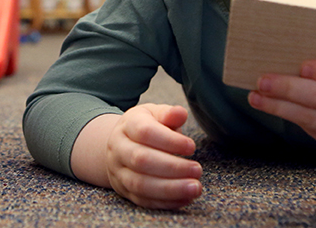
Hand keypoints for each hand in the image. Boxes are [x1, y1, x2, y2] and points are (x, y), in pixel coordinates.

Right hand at [74, 104, 201, 208]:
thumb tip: (181, 113)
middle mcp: (118, 148)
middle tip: (197, 170)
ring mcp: (118, 172)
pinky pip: (142, 200)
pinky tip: (185, 199)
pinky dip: (165, 202)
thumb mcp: (154, 114)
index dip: (169, 141)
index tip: (192, 147)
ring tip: (194, 188)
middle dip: (172, 168)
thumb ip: (169, 114)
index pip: (145, 132)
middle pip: (141, 160)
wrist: (119, 146)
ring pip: (140, 184)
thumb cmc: (145, 126)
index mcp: (127, 125)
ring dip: (170, 189)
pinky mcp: (123, 191)